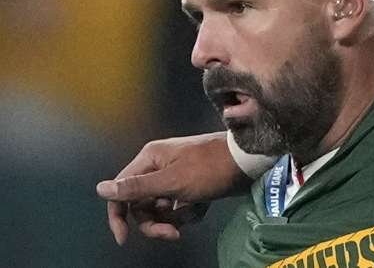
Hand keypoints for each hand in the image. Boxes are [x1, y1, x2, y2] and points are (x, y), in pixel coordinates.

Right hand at [96, 132, 247, 244]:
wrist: (249, 161)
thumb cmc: (210, 169)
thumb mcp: (172, 181)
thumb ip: (137, 188)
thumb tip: (100, 189)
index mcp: (150, 159)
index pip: (121, 191)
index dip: (118, 216)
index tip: (124, 238)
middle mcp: (159, 166)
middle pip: (142, 205)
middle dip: (155, 221)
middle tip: (173, 232)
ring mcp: (177, 176)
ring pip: (162, 209)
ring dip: (176, 217)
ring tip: (195, 210)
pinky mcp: (192, 186)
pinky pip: (180, 208)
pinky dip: (190, 212)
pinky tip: (204, 206)